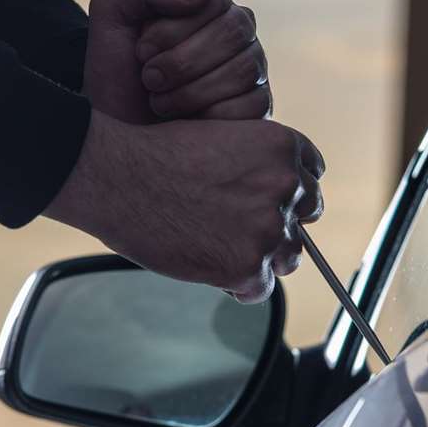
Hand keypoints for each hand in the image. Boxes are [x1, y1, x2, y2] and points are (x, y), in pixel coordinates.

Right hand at [45, 109, 323, 303]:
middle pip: (304, 220)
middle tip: (241, 231)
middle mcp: (285, 186)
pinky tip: (211, 270)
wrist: (116, 177)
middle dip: (278, 226)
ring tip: (221, 250)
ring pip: (288, 257)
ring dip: (262, 259)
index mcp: (282, 148)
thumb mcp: (219, 138)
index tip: (268, 203)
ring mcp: (269, 229)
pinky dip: (239, 285)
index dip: (288, 194)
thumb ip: (255, 167)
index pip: (311, 178)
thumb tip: (273, 202)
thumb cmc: (154, 156)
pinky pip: (261, 288)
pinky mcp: (247, 266)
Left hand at [85, 0, 269, 123]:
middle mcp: (238, 29)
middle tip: (149, 78)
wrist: (118, 128)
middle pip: (233, 32)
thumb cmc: (116, 68)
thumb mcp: (114, 12)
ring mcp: (253, 67)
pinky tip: (186, 122)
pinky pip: (252, 106)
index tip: (141, 50)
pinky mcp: (259, 105)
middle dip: (181, 62)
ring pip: (244, 70)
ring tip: (160, 101)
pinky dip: (210, 116)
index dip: (171, 29)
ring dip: (190, 92)